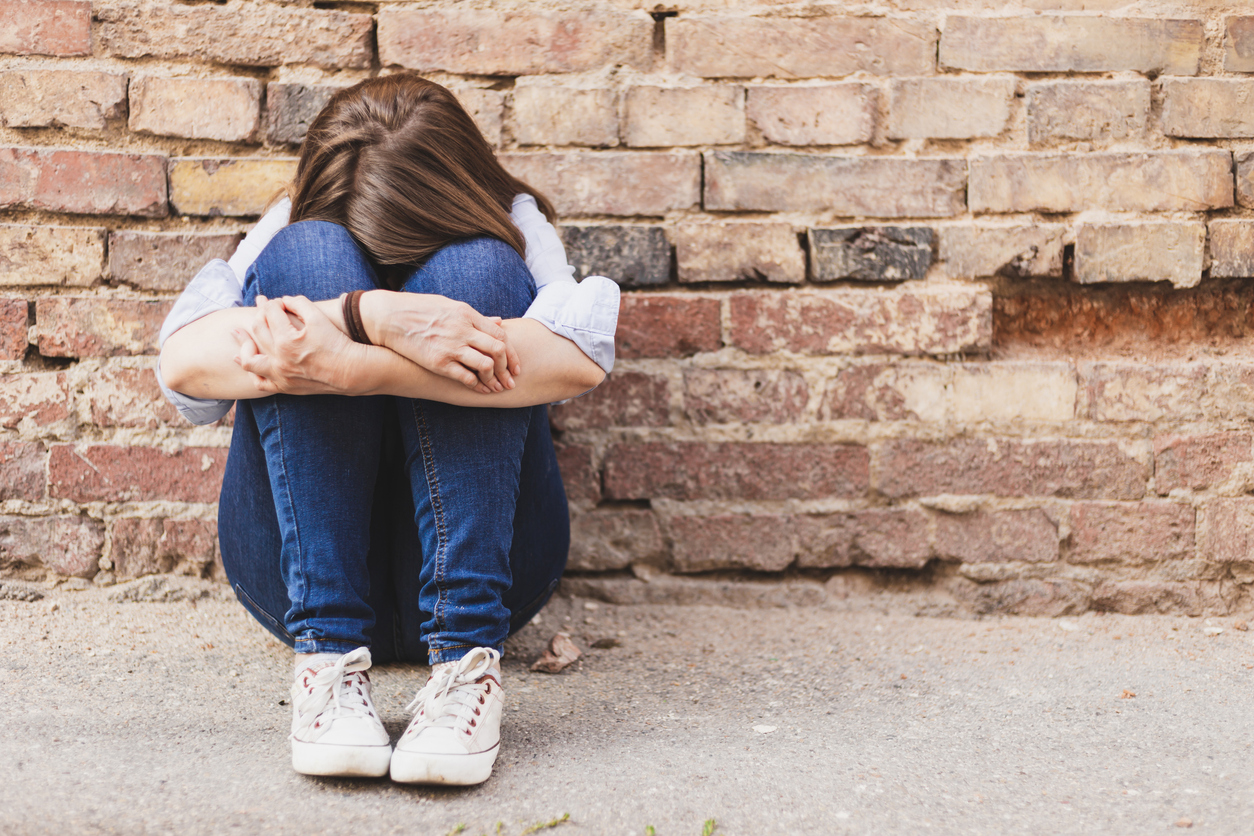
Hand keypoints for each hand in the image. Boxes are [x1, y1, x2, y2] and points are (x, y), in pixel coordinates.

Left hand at [233, 295, 371, 395]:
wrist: (351, 371)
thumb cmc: (336, 342)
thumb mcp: (319, 317)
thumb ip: (299, 303)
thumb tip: (283, 300)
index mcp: (287, 341)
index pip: (271, 313)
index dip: (273, 303)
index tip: (279, 301)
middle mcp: (280, 360)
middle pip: (259, 330)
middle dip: (259, 313)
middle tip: (260, 304)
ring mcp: (280, 376)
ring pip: (249, 360)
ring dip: (243, 343)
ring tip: (237, 333)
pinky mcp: (285, 386)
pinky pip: (260, 382)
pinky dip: (251, 371)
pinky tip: (244, 359)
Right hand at [362, 291, 520, 392]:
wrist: (388, 317)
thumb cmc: (419, 310)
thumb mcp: (450, 306)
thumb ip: (476, 317)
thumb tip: (499, 322)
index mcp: (466, 314)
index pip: (500, 335)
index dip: (512, 353)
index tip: (515, 366)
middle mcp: (462, 329)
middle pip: (498, 350)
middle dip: (508, 369)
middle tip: (511, 381)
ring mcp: (450, 346)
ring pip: (485, 365)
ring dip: (494, 379)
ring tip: (497, 388)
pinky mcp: (438, 361)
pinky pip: (465, 377)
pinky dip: (476, 385)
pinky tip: (479, 389)